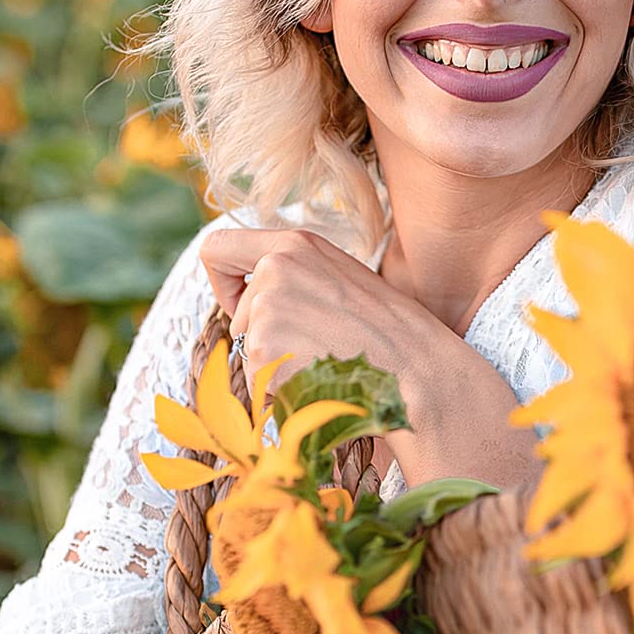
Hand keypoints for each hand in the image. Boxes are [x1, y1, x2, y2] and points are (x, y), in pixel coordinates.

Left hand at [200, 226, 443, 408]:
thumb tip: (255, 299)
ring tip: (325, 361)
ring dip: (276, 367)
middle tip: (313, 348)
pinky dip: (281, 389)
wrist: (416, 368)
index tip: (244, 304)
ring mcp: (267, 307)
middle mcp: (275, 268)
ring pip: (247, 351)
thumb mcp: (339, 280)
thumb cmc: (388, 332)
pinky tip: (320, 378)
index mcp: (294, 244)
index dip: (222, 282)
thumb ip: (295, 277)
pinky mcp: (263, 347)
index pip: (217, 248)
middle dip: (262, 340)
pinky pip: (256, 380)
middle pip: (235, 315)